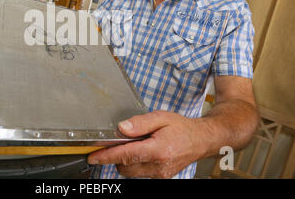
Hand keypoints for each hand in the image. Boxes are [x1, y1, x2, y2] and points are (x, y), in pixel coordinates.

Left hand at [87, 111, 205, 178]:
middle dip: (116, 156)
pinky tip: (142, 151)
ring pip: (131, 172)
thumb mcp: (161, 117)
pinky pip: (140, 173)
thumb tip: (122, 128)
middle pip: (125, 167)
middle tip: (118, 142)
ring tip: (135, 145)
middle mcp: (159, 166)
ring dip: (126, 161)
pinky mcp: (161, 177)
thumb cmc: (182, 127)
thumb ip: (140, 123)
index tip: (93, 156)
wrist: (201, 140)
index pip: (125, 155)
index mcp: (158, 150)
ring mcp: (160, 174)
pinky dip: (135, 164)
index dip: (106, 156)